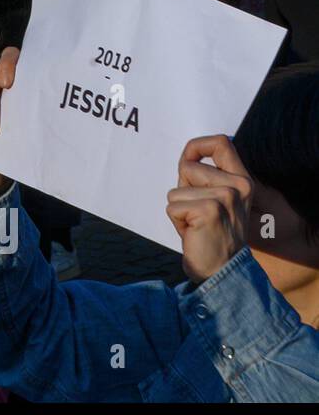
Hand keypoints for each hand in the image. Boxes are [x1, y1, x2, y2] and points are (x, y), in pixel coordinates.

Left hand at [169, 135, 251, 284]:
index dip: (196, 146)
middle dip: (181, 189)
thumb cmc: (211, 234)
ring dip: (178, 209)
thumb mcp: (215, 200)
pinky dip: (176, 221)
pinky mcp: (209, 210)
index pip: (221, 142)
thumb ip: (204, 178)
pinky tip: (194, 233)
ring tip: (196, 225)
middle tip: (196, 212)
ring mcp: (226, 197)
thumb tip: (186, 156)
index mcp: (242, 179)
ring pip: (175, 189)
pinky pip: (172, 206)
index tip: (187, 159)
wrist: (222, 271)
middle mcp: (239, 185)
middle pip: (187, 166)